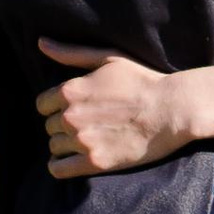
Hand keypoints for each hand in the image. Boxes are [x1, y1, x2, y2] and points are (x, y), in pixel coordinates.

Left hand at [36, 43, 192, 177]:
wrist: (173, 109)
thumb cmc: (142, 80)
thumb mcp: (108, 59)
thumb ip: (71, 53)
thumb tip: (40, 43)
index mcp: (70, 90)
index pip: (42, 105)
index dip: (56, 106)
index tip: (74, 108)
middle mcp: (70, 116)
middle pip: (49, 126)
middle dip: (63, 126)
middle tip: (87, 124)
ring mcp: (82, 140)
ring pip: (54, 147)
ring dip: (66, 145)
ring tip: (88, 140)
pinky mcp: (95, 162)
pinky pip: (59, 169)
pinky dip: (61, 166)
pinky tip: (73, 161)